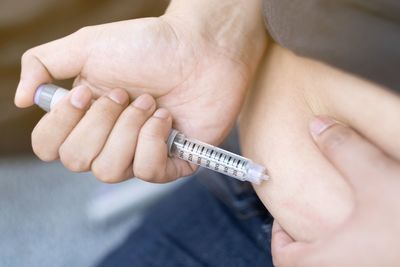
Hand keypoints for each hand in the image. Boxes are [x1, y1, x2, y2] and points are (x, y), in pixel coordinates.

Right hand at [15, 0, 265, 181]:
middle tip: (128, 94)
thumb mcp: (87, 46)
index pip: (48, 147)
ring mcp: (140, 153)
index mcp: (85, 116)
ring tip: (150, 103)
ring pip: (109, 171)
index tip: (86, 93)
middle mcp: (109, 139)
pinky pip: (148, 172)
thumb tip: (19, 100)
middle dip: (101, 123)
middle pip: (77, 162)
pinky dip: (153, 141)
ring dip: (128, 130)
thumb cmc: (149, 45)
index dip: (62, 125)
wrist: (201, 48)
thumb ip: (43, 64)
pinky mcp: (172, 162)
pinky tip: (166, 118)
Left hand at [272, 116, 399, 266]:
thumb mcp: (378, 177)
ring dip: (337, 248)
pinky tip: (378, 231)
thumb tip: (318, 125)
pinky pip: (364, 262)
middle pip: (309, 265)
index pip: (284, 257)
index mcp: (327, 262)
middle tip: (313, 222)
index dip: (280, 237)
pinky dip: (361, 252)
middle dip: (308, 244)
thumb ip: (344, 148)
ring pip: (338, 264)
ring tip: (345, 224)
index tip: (286, 220)